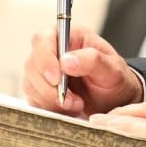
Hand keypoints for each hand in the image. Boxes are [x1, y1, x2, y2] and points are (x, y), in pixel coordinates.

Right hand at [23, 26, 143, 117]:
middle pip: (32, 64)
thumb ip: (93, 61)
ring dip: (51, 100)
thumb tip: (66, 60)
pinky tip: (68, 109)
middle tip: (73, 100)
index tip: (57, 79)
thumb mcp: (113, 69)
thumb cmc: (115, 79)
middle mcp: (53, 51)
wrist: (115, 100)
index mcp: (71, 36)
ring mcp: (43, 71)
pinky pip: (33, 100)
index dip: (45, 58)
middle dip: (50, 88)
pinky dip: (49, 108)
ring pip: (30, 84)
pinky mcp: (39, 90)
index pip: (44, 39)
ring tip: (77, 104)